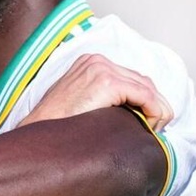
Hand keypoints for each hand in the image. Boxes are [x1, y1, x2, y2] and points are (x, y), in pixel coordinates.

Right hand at [21, 54, 172, 130]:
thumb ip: (102, 97)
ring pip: (148, 89)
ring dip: (156, 111)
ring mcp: (102, 69)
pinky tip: (148, 127)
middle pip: (143, 82)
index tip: (147, 122)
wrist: (39, 134)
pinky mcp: (107, 82)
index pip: (132, 78)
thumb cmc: (56, 124)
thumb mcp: (79, 101)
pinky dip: (154, 112)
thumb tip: (134, 110)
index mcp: (90, 63)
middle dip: (153, 106)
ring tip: (149, 131)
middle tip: (152, 129)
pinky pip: (146, 96)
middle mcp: (97, 61)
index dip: (145, 101)